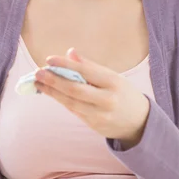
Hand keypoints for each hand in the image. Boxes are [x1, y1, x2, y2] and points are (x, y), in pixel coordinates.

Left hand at [34, 48, 149, 147]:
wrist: (140, 122)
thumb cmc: (123, 93)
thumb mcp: (113, 77)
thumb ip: (90, 66)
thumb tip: (70, 53)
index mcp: (114, 82)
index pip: (86, 71)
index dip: (66, 65)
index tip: (49, 59)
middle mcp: (108, 99)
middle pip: (76, 89)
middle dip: (54, 80)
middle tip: (38, 72)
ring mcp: (101, 115)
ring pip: (71, 103)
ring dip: (52, 92)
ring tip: (38, 83)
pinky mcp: (95, 125)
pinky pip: (74, 111)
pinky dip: (61, 100)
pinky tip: (51, 93)